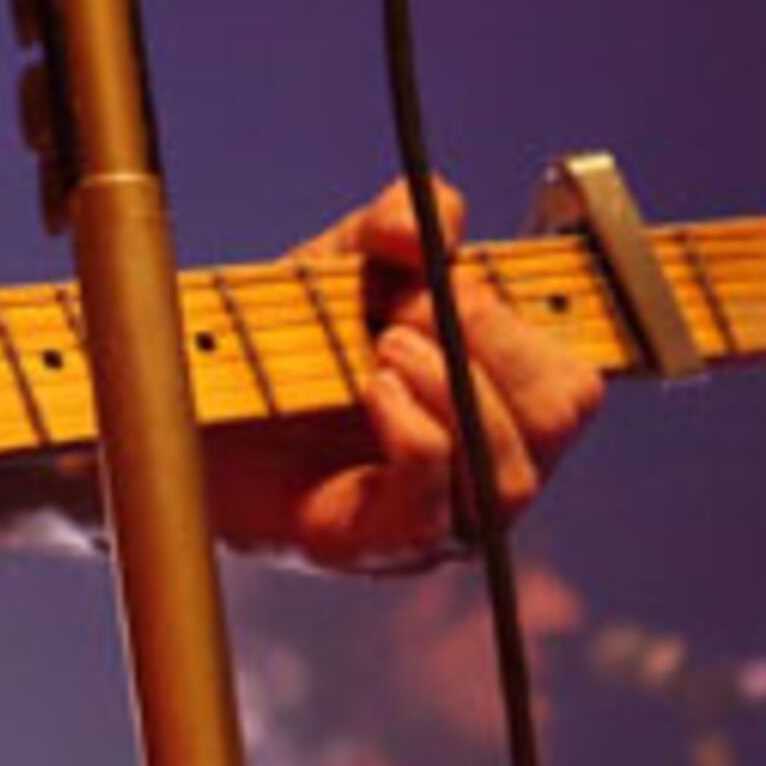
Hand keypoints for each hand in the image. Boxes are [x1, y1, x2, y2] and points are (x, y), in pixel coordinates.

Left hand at [206, 182, 601, 571]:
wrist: (189, 399)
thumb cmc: (285, 335)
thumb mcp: (349, 254)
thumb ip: (403, 218)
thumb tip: (432, 223)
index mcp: (497, 398)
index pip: (576, 380)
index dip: (542, 323)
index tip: (461, 281)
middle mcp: (484, 465)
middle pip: (561, 417)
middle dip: (495, 344)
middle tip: (407, 313)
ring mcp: (439, 517)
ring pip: (511, 476)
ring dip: (453, 388)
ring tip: (382, 347)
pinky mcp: (375, 546)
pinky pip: (434, 509)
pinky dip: (416, 435)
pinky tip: (374, 389)